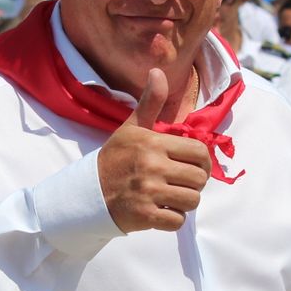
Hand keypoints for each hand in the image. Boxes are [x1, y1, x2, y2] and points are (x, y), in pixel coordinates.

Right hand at [98, 70, 211, 232]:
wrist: (87, 193)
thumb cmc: (114, 159)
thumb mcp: (131, 128)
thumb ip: (150, 102)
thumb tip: (158, 70)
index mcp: (153, 143)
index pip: (199, 152)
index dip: (202, 161)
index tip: (192, 166)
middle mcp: (152, 166)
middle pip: (200, 178)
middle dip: (194, 183)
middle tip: (180, 183)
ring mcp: (148, 192)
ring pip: (192, 200)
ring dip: (185, 202)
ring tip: (171, 196)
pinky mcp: (145, 216)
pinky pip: (177, 220)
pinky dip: (173, 218)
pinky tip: (161, 210)